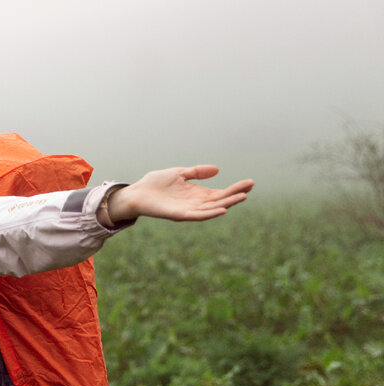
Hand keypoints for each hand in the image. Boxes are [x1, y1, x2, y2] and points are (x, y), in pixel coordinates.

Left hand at [107, 165, 253, 221]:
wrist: (136, 193)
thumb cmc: (155, 184)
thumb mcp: (179, 173)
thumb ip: (196, 172)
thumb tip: (217, 170)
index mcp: (197, 194)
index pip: (221, 192)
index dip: (235, 188)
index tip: (250, 182)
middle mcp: (196, 203)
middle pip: (220, 200)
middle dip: (235, 194)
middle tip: (250, 187)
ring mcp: (188, 210)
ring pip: (212, 209)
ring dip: (227, 203)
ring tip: (242, 197)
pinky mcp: (179, 215)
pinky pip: (198, 216)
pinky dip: (210, 213)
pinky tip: (222, 210)